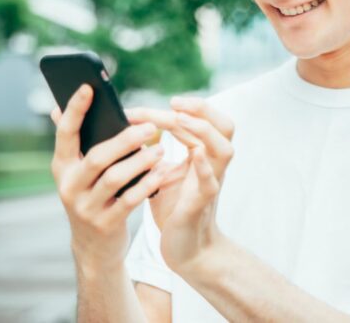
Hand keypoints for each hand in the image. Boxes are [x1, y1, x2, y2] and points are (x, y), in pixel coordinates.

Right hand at [50, 84, 169, 270]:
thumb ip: (76, 144)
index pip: (65, 133)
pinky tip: (163, 173)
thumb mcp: (79, 173)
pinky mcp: (105, 223)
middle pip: (97, 156)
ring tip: (161, 150)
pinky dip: (147, 184)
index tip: (88, 87)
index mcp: (63, 167)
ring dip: (140, 161)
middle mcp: (69, 186)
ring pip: (114, 178)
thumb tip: (57, 108)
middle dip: (125, 139)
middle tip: (151, 126)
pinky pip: (129, 200)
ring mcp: (86, 207)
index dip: (75, 110)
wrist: (95, 248)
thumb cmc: (94, 197)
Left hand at [125, 97, 234, 273]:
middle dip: (201, 110)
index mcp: (203, 155)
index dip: (186, 107)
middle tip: (173, 102)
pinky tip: (193, 155)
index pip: (204, 120)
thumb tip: (125, 127)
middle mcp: (213, 164)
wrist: (185, 248)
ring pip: (223, 149)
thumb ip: (155, 150)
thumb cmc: (173, 208)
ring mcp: (212, 182)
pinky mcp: (203, 203)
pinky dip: (204, 167)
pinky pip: (211, 182)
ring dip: (203, 131)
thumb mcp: (163, 172)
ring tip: (179, 120)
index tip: (164, 101)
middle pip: (224, 126)